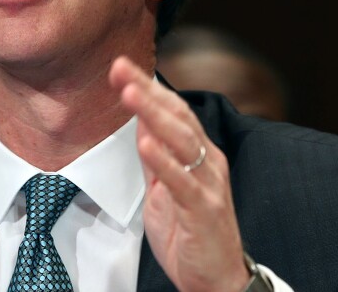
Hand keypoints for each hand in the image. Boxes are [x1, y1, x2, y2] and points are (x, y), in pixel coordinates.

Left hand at [110, 56, 248, 291]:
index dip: (148, 87)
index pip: (173, 110)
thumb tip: (141, 122)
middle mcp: (209, 162)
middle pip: (178, 117)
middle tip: (121, 68)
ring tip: (129, 93)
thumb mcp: (165, 188)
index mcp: (200, 153)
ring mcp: (209, 184)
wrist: (216, 280)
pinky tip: (147, 143)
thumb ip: (155, 157)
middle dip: (147, 90)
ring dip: (154, 114)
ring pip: (182, 141)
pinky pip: (184, 182)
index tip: (121, 67)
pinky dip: (164, 161)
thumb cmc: (191, 233)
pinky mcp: (205, 210)